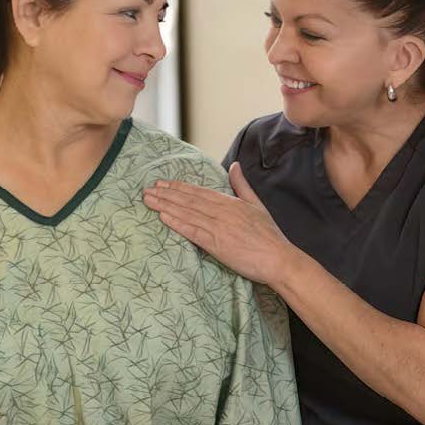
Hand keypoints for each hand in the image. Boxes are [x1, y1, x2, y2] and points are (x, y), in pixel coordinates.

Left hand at [143, 163, 293, 286]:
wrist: (278, 258)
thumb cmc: (269, 235)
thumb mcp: (256, 204)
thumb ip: (242, 185)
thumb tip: (235, 165)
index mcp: (230, 203)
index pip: (199, 192)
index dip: (179, 187)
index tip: (162, 183)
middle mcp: (222, 212)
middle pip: (188, 200)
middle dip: (166, 194)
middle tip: (146, 190)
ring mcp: (218, 227)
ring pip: (187, 213)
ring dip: (166, 206)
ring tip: (148, 201)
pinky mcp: (217, 244)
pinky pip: (193, 231)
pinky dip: (177, 223)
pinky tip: (163, 217)